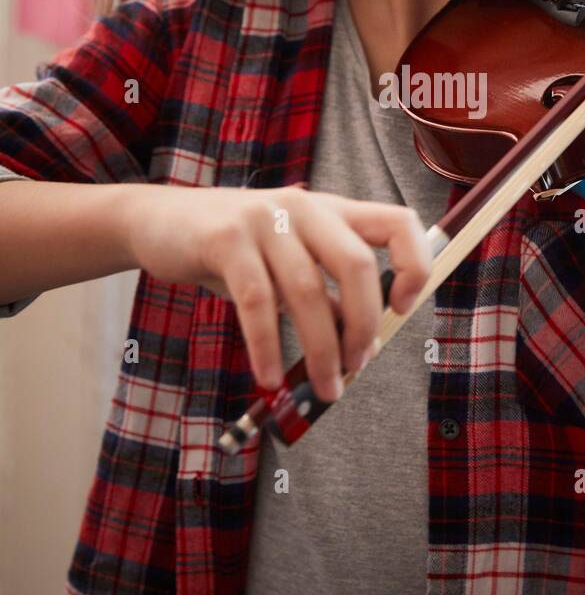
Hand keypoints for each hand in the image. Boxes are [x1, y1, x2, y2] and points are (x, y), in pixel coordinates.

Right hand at [124, 184, 431, 399]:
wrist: (160, 223)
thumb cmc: (235, 251)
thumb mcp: (288, 263)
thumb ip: (327, 293)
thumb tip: (363, 345)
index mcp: (331, 210)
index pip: (399, 222)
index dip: (415, 264)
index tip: (402, 309)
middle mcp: (304, 206)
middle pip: (357, 264)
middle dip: (364, 326)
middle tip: (356, 367)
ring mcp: (265, 218)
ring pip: (307, 290)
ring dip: (321, 350)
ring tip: (324, 388)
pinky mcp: (225, 238)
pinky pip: (256, 301)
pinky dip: (267, 346)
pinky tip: (269, 378)